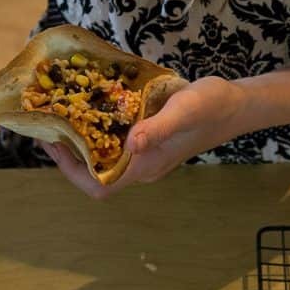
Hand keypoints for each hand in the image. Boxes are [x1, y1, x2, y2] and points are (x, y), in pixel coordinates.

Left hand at [39, 75, 244, 199]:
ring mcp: (147, 153)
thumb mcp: (184, 110)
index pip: (99, 186)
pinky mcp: (151, 140)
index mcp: (147, 165)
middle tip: (52, 121)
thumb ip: (158, 127)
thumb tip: (131, 144)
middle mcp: (143, 165)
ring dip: (83, 139)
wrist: (237, 104)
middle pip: (95, 172)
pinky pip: (117, 141)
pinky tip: (94, 104)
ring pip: (105, 157)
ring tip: (65, 111)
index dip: (71, 170)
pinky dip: (100, 127)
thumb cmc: (212, 106)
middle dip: (69, 151)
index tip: (53, 143)